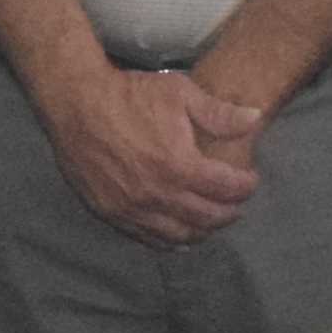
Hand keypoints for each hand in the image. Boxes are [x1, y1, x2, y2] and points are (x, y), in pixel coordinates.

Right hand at [41, 66, 263, 247]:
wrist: (75, 103)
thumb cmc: (129, 94)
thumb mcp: (179, 93)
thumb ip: (219, 113)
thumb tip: (256, 118)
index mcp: (179, 165)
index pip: (227, 188)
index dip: (245, 186)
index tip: (250, 179)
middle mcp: (158, 194)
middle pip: (207, 218)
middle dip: (230, 212)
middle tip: (236, 202)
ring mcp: (133, 208)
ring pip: (180, 235)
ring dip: (203, 230)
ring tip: (211, 219)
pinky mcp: (111, 212)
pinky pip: (148, 238)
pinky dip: (171, 240)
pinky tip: (180, 234)